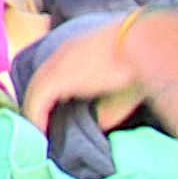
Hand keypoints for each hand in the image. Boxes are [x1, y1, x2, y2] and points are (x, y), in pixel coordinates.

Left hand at [21, 12, 167, 134]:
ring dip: (34, 113)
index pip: (54, 73)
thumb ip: (105, 109)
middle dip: (37, 104)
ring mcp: (58, 63)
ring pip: (35, 91)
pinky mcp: (58, 76)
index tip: (52, 113)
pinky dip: (35, 117)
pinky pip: (38, 100)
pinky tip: (39, 134)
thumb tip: (96, 126)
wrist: (144, 43)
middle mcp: (63, 55)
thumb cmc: (140, 65)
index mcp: (77, 52)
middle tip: (39, 127)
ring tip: (38, 136)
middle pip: (39, 81)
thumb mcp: (121, 91)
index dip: (50, 94)